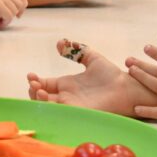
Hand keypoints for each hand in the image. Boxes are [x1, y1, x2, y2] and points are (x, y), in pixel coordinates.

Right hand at [0, 0, 27, 29]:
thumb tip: (24, 3)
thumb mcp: (2, 6)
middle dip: (14, 14)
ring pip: (15, 12)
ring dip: (8, 20)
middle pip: (20, 5)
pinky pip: (9, 16)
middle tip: (4, 18)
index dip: (22, 8)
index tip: (16, 15)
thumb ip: (12, 3)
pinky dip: (5, 23)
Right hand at [26, 40, 156, 115]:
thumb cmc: (111, 75)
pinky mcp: (77, 112)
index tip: (31, 74)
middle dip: (33, 91)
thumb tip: (59, 43)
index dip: (35, 81)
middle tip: (34, 83)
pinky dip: (50, 107)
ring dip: (39, 99)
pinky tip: (47, 97)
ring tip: (39, 89)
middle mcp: (66, 96)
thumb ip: (76, 50)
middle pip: (41, 97)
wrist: (125, 87)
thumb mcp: (91, 58)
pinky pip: (60, 113)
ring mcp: (71, 105)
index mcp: (67, 84)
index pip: (44, 84)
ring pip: (47, 106)